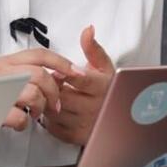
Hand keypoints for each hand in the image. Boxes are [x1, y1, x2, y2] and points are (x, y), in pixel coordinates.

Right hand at [0, 47, 70, 130]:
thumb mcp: (10, 79)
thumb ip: (33, 73)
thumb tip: (62, 73)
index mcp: (8, 62)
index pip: (41, 54)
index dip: (62, 62)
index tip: (78, 74)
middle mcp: (1, 72)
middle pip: (40, 75)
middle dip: (53, 92)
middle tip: (53, 106)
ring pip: (32, 94)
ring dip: (39, 108)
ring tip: (33, 113)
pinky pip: (19, 117)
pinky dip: (23, 123)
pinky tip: (19, 122)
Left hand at [45, 25, 115, 145]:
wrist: (117, 115)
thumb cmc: (108, 89)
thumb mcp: (104, 66)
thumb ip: (92, 48)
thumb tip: (88, 30)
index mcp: (102, 87)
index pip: (77, 79)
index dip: (63, 74)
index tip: (60, 72)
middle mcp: (95, 107)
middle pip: (61, 96)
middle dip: (53, 88)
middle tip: (53, 83)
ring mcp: (86, 123)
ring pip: (54, 111)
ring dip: (48, 102)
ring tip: (55, 95)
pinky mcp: (77, 136)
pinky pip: (53, 126)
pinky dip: (49, 118)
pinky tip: (57, 109)